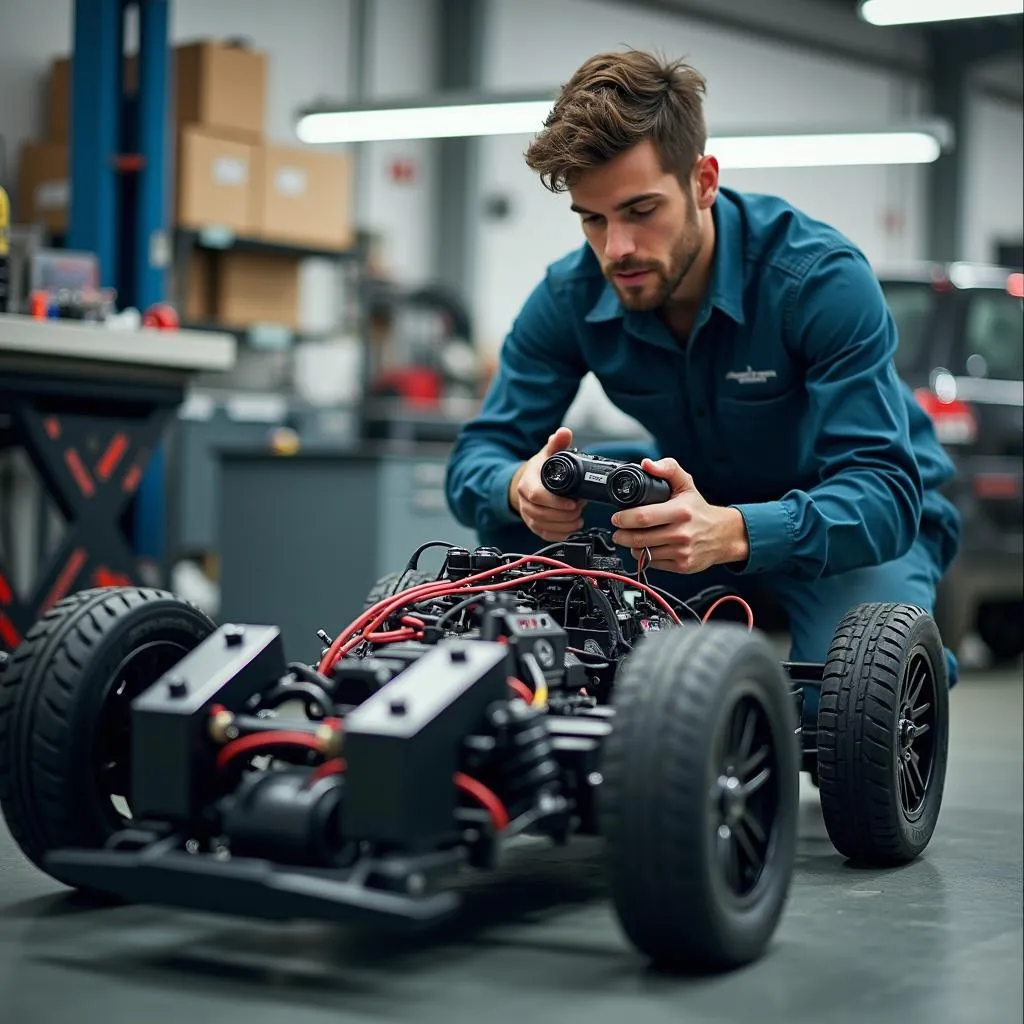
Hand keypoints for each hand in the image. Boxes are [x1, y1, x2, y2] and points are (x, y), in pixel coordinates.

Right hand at [509, 427, 585, 541]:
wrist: (529, 482)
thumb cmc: (540, 469)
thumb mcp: (548, 454)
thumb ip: (557, 443)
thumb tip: (564, 432)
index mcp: (527, 483)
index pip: (537, 496)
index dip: (555, 502)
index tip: (573, 503)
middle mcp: (524, 501)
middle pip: (541, 514)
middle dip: (564, 515)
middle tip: (579, 509)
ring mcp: (528, 515)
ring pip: (544, 526)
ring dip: (564, 525)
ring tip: (579, 518)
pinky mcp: (534, 525)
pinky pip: (545, 535)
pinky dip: (560, 534)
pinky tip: (572, 528)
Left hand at [610, 458, 748, 572]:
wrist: (723, 535)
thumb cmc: (699, 509)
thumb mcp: (686, 484)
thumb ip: (667, 468)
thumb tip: (647, 464)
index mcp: (681, 511)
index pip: (644, 517)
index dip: (624, 518)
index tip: (617, 517)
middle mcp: (682, 533)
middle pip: (640, 538)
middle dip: (622, 535)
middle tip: (618, 531)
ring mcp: (682, 551)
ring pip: (644, 553)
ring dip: (632, 546)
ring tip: (631, 538)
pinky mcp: (682, 565)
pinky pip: (653, 563)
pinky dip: (645, 556)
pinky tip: (647, 547)